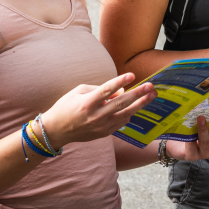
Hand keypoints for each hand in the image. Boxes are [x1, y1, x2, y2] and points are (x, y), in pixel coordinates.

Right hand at [41, 73, 155, 148]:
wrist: (56, 131)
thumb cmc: (66, 107)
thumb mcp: (78, 92)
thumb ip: (100, 89)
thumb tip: (120, 90)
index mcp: (87, 103)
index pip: (106, 91)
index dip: (120, 82)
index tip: (132, 75)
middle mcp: (95, 116)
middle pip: (121, 103)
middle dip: (138, 94)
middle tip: (151, 86)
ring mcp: (101, 126)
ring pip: (125, 114)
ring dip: (140, 104)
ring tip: (152, 95)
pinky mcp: (104, 133)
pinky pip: (121, 122)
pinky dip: (129, 113)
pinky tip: (136, 106)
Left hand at [165, 110, 208, 160]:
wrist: (177, 146)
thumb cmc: (192, 132)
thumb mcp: (202, 124)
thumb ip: (208, 117)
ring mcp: (204, 152)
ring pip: (206, 142)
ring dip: (204, 130)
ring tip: (201, 118)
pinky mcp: (192, 156)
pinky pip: (192, 149)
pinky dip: (190, 142)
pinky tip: (188, 135)